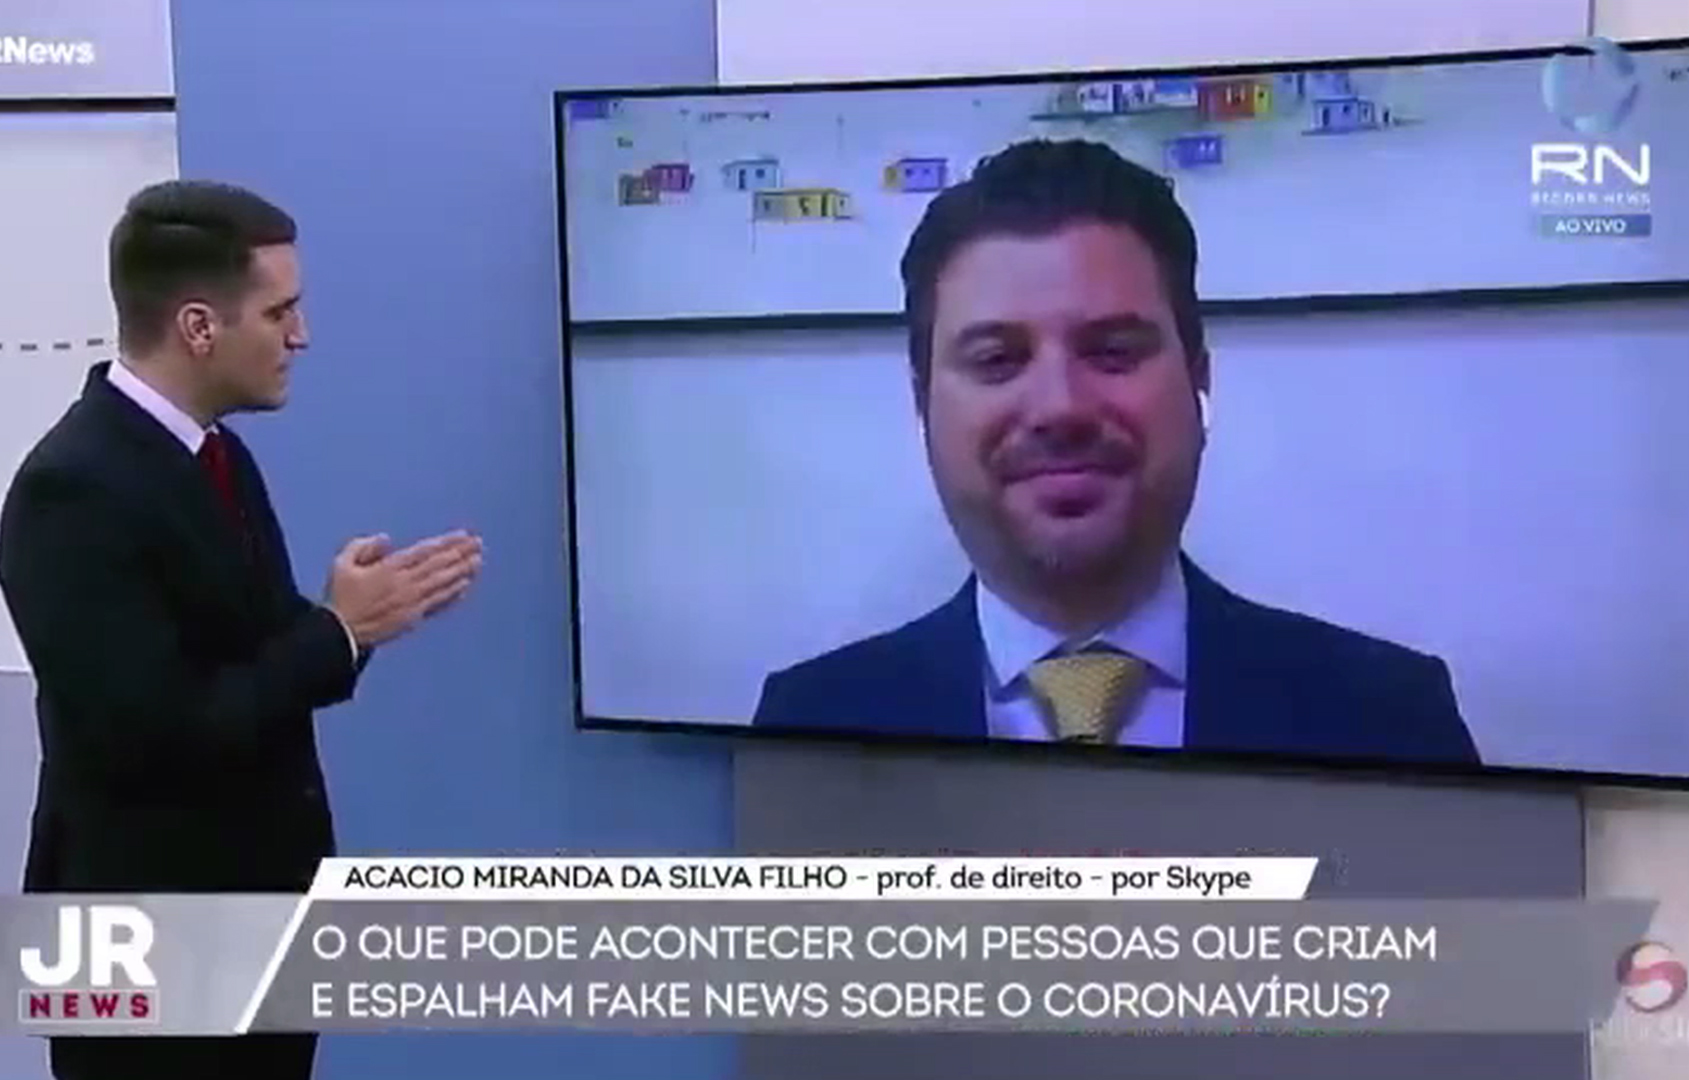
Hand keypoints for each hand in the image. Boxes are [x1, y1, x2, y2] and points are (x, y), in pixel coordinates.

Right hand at [325, 530, 481, 647]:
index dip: (447, 543)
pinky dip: (453, 595)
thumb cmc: (339, 598)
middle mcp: (405, 585)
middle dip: (461, 553)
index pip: (425, 552)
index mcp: (389, 569)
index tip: (463, 535)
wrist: (339, 635)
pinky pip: (438, 604)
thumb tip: (384, 539)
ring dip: (462, 571)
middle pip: (439, 565)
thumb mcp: (341, 565)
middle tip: (477, 543)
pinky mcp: (414, 619)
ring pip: (443, 584)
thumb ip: (362, 547)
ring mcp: (412, 603)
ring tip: (478, 560)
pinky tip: (465, 586)